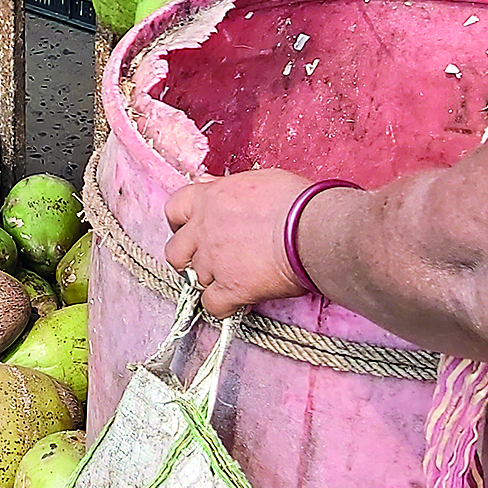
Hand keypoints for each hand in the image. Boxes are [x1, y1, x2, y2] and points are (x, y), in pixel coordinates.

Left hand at [164, 169, 326, 317]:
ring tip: (231, 281)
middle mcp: (204, 230)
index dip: (180, 224)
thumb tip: (214, 185)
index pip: (174, 210)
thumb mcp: (257, 180)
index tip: (191, 231)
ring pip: (195, 280)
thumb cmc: (296, 201)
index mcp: (208, 199)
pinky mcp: (231, 288)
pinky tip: (238, 302)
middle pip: (176, 251)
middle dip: (187, 259)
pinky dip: (222, 307)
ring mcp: (214, 261)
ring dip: (209, 282)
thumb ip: (228, 187)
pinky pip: (212, 305)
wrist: (313, 228)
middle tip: (206, 261)